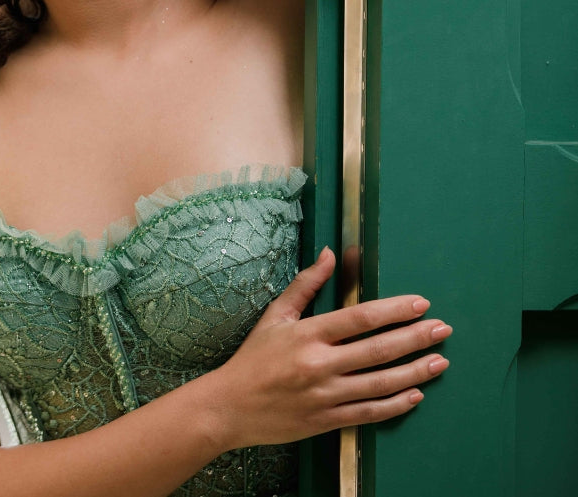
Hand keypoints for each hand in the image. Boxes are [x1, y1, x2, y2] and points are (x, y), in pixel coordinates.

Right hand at [212, 248, 450, 448]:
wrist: (231, 407)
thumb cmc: (254, 357)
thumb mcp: (275, 315)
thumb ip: (306, 284)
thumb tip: (331, 254)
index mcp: (307, 334)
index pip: (360, 318)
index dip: (395, 310)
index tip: (421, 303)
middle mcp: (320, 365)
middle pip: (379, 350)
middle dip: (416, 338)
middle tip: (443, 329)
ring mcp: (326, 396)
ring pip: (381, 384)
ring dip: (415, 372)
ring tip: (440, 361)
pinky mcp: (328, 421)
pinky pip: (370, 413)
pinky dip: (397, 405)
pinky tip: (416, 395)